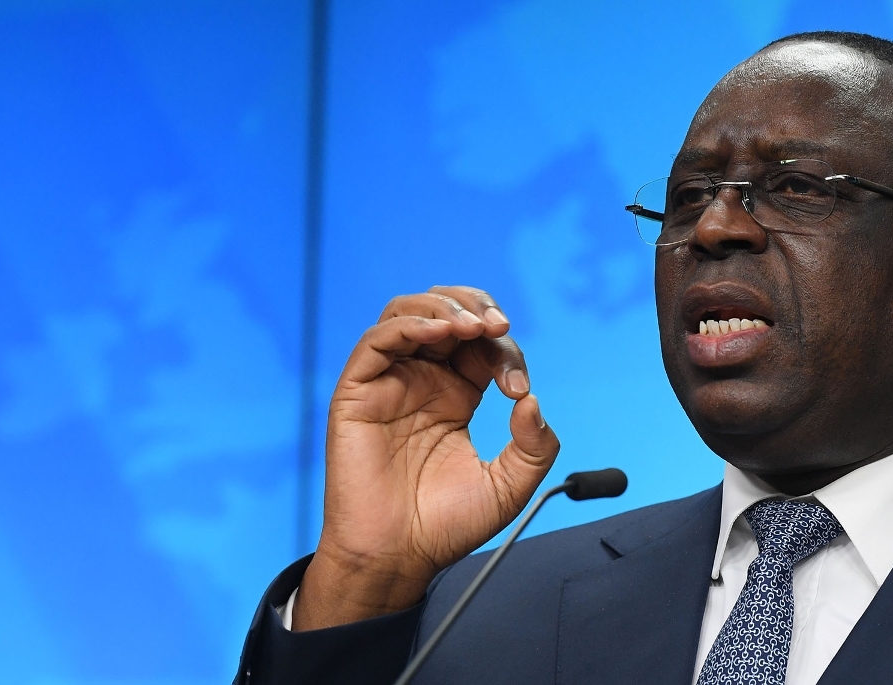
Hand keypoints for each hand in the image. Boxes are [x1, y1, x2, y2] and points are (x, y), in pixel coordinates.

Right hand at [292, 286, 560, 629]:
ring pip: (409, 313)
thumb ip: (534, 446)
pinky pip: (378, 340)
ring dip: (445, 306)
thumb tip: (533, 400)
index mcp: (456, 395)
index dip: (506, 351)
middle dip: (478, 307)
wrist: (399, 557)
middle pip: (447, 312)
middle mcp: (422, 380)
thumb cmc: (446, 526)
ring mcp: (389, 382)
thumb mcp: (509, 486)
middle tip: (499, 328)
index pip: (483, 346)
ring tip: (472, 325)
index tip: (518, 388)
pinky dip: (410, 323)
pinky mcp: (358, 390)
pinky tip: (440, 331)